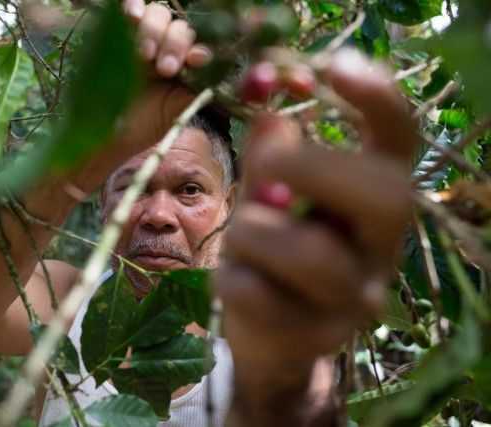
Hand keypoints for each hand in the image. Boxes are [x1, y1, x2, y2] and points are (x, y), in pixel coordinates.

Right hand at [76, 0, 210, 191]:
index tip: (194, 61)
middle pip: (180, 26)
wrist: (110, 133)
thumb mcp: (176, 111)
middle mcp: (169, 48)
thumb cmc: (146, 126)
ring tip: (144, 56)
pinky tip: (132, 15)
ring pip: (158, 14)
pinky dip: (133, 5)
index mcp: (188, 65)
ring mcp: (145, 38)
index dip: (198, 49)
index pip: (200, 45)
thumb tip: (215, 77)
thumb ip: (196, 92)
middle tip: (164, 69)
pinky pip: (131, 8)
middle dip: (174, 44)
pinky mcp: (121, 34)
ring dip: (154, 31)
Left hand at [215, 49, 416, 397]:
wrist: (271, 342)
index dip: (377, 99)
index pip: (400, 143)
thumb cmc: (272, 256)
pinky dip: (232, 280)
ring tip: (240, 237)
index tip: (333, 66)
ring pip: (310, 252)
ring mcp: (355, 299)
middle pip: (386, 196)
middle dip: (311, 167)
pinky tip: (234, 282)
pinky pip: (260, 295)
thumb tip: (270, 116)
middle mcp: (380, 249)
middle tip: (267, 168)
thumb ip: (272, 158)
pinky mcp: (316, 338)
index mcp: (374, 202)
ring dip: (253, 232)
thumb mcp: (269, 200)